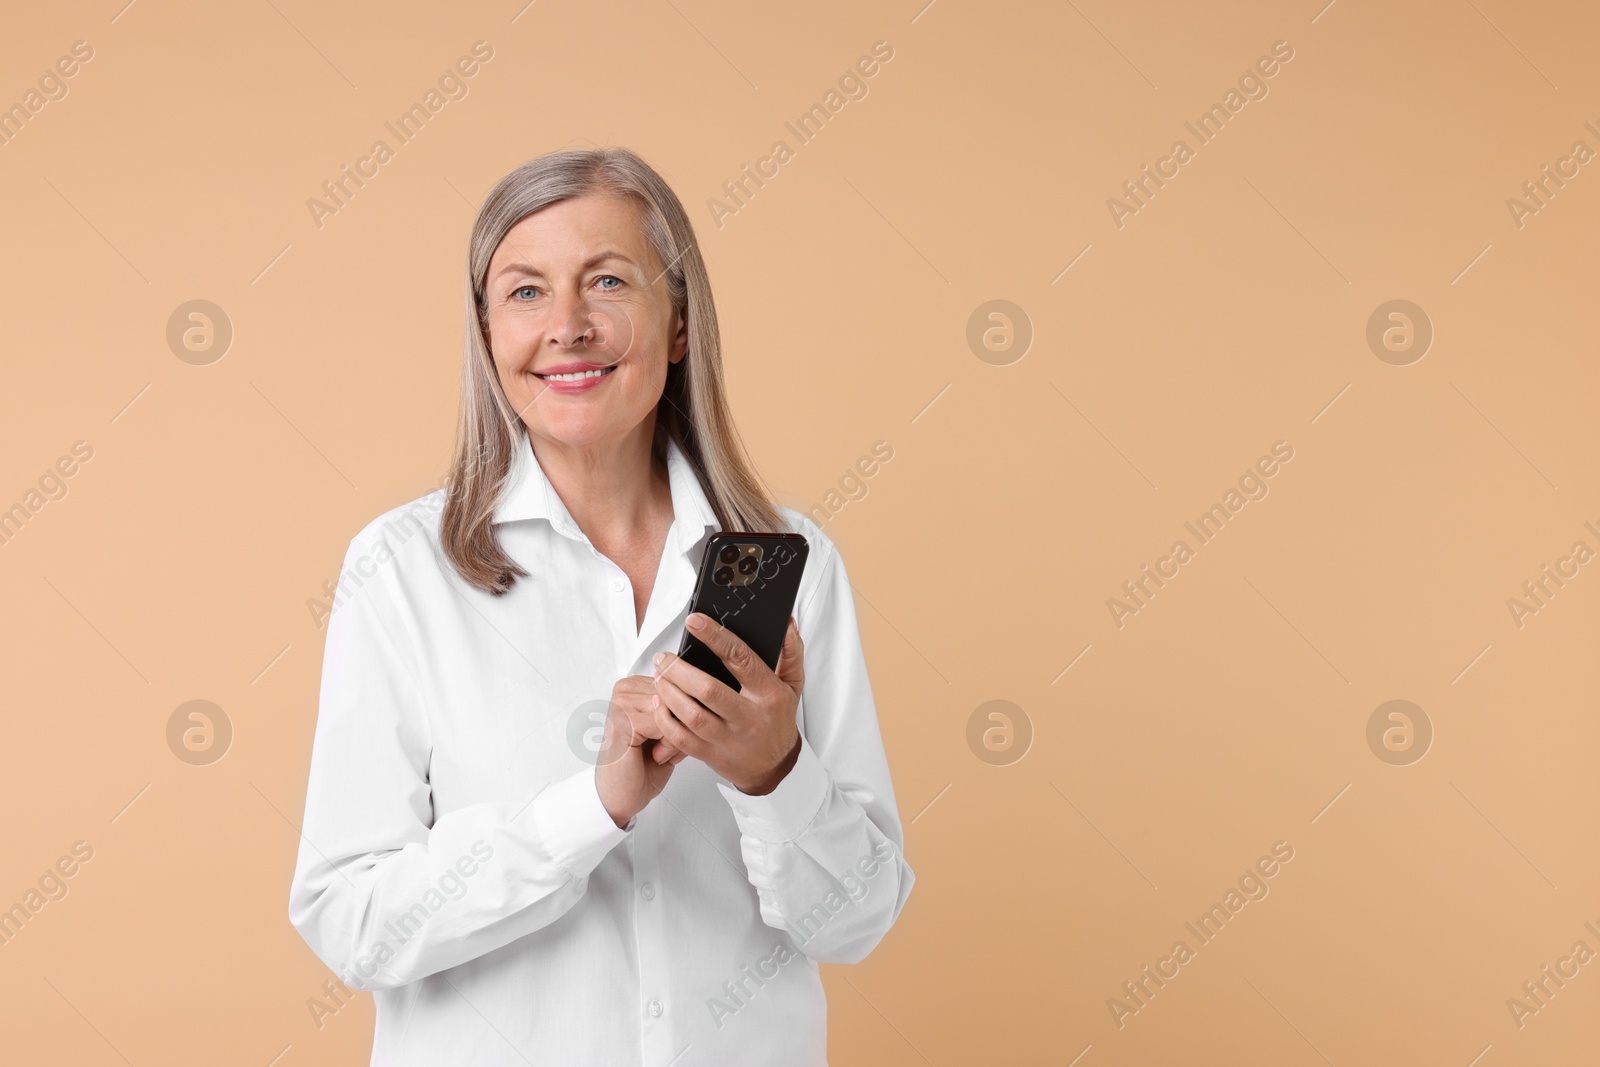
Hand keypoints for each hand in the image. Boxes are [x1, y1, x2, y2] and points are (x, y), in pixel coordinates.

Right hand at [595, 674, 686, 827]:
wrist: (621, 795)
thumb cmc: (643, 765)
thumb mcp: (669, 728)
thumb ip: (680, 707)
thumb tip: (703, 692)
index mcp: (634, 685)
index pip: (678, 681)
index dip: (685, 712)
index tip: (673, 734)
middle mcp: (624, 690)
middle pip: (677, 693)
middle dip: (682, 724)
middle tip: (667, 747)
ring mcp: (621, 704)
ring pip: (674, 708)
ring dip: (677, 736)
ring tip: (661, 752)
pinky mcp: (623, 722)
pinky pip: (665, 724)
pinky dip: (670, 745)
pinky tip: (657, 756)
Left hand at [651, 613, 804, 795]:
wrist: (774, 767)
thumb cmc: (779, 721)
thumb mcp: (793, 685)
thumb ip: (790, 652)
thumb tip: (785, 624)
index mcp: (769, 694)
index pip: (741, 659)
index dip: (715, 637)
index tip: (694, 621)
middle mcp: (749, 717)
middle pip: (708, 690)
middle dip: (679, 670)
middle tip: (664, 656)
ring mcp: (728, 739)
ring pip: (691, 715)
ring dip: (668, 692)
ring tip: (658, 675)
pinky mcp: (711, 754)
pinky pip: (681, 738)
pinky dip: (664, 719)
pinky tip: (658, 702)